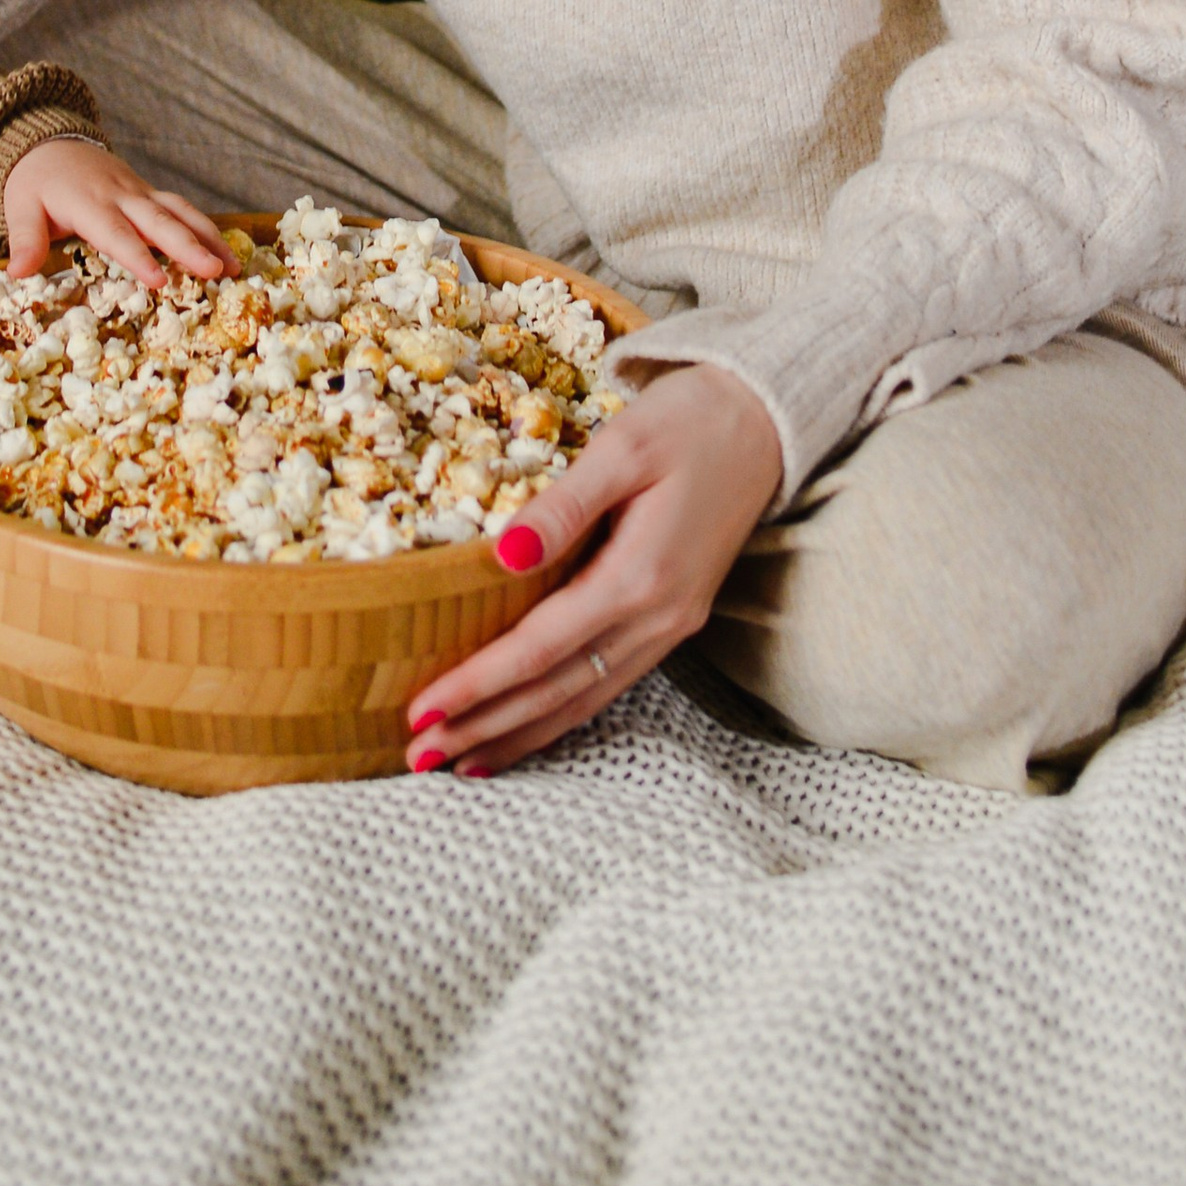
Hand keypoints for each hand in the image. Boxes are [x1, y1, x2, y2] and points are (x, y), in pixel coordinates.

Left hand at [0, 137, 231, 288]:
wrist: (49, 144)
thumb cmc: (34, 184)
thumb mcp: (19, 208)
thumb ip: (23, 240)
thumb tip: (17, 274)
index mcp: (88, 202)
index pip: (116, 232)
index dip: (138, 256)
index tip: (160, 280)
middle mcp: (120, 196)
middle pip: (159, 221)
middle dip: (189, 246)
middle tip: (216, 271)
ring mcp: (139, 193)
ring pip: (180, 212)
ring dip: (209, 238)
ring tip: (234, 267)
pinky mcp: (149, 195)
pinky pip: (181, 210)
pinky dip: (206, 230)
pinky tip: (226, 252)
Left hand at [406, 361, 784, 773]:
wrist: (766, 424)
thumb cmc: (690, 423)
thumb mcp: (622, 448)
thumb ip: (563, 507)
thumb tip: (504, 556)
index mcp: (641, 577)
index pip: (541, 647)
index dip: (479, 682)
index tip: (422, 709)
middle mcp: (658, 618)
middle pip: (558, 691)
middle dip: (486, 727)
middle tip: (419, 757)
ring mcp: (670, 627)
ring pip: (583, 700)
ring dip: (518, 734)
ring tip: (460, 761)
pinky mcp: (672, 622)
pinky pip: (606, 684)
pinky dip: (559, 715)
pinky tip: (523, 728)